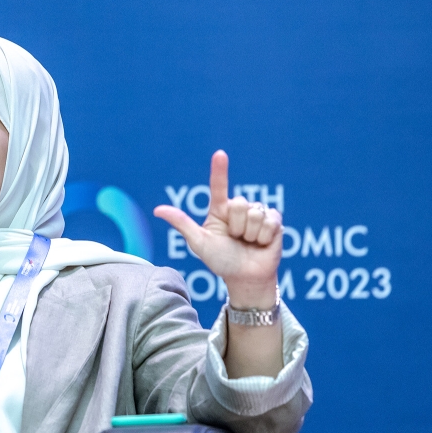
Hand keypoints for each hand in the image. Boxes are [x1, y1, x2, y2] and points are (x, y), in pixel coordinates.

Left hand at [154, 150, 280, 308]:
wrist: (245, 278)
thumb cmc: (221, 261)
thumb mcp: (199, 243)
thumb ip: (182, 224)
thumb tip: (157, 210)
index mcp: (219, 210)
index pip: (219, 187)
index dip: (220, 170)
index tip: (219, 154)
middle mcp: (238, 209)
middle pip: (239, 203)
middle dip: (237, 226)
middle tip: (236, 239)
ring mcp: (257, 214)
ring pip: (255, 213)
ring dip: (251, 234)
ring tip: (248, 242)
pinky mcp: (274, 222)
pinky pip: (270, 221)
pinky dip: (264, 237)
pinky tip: (262, 243)